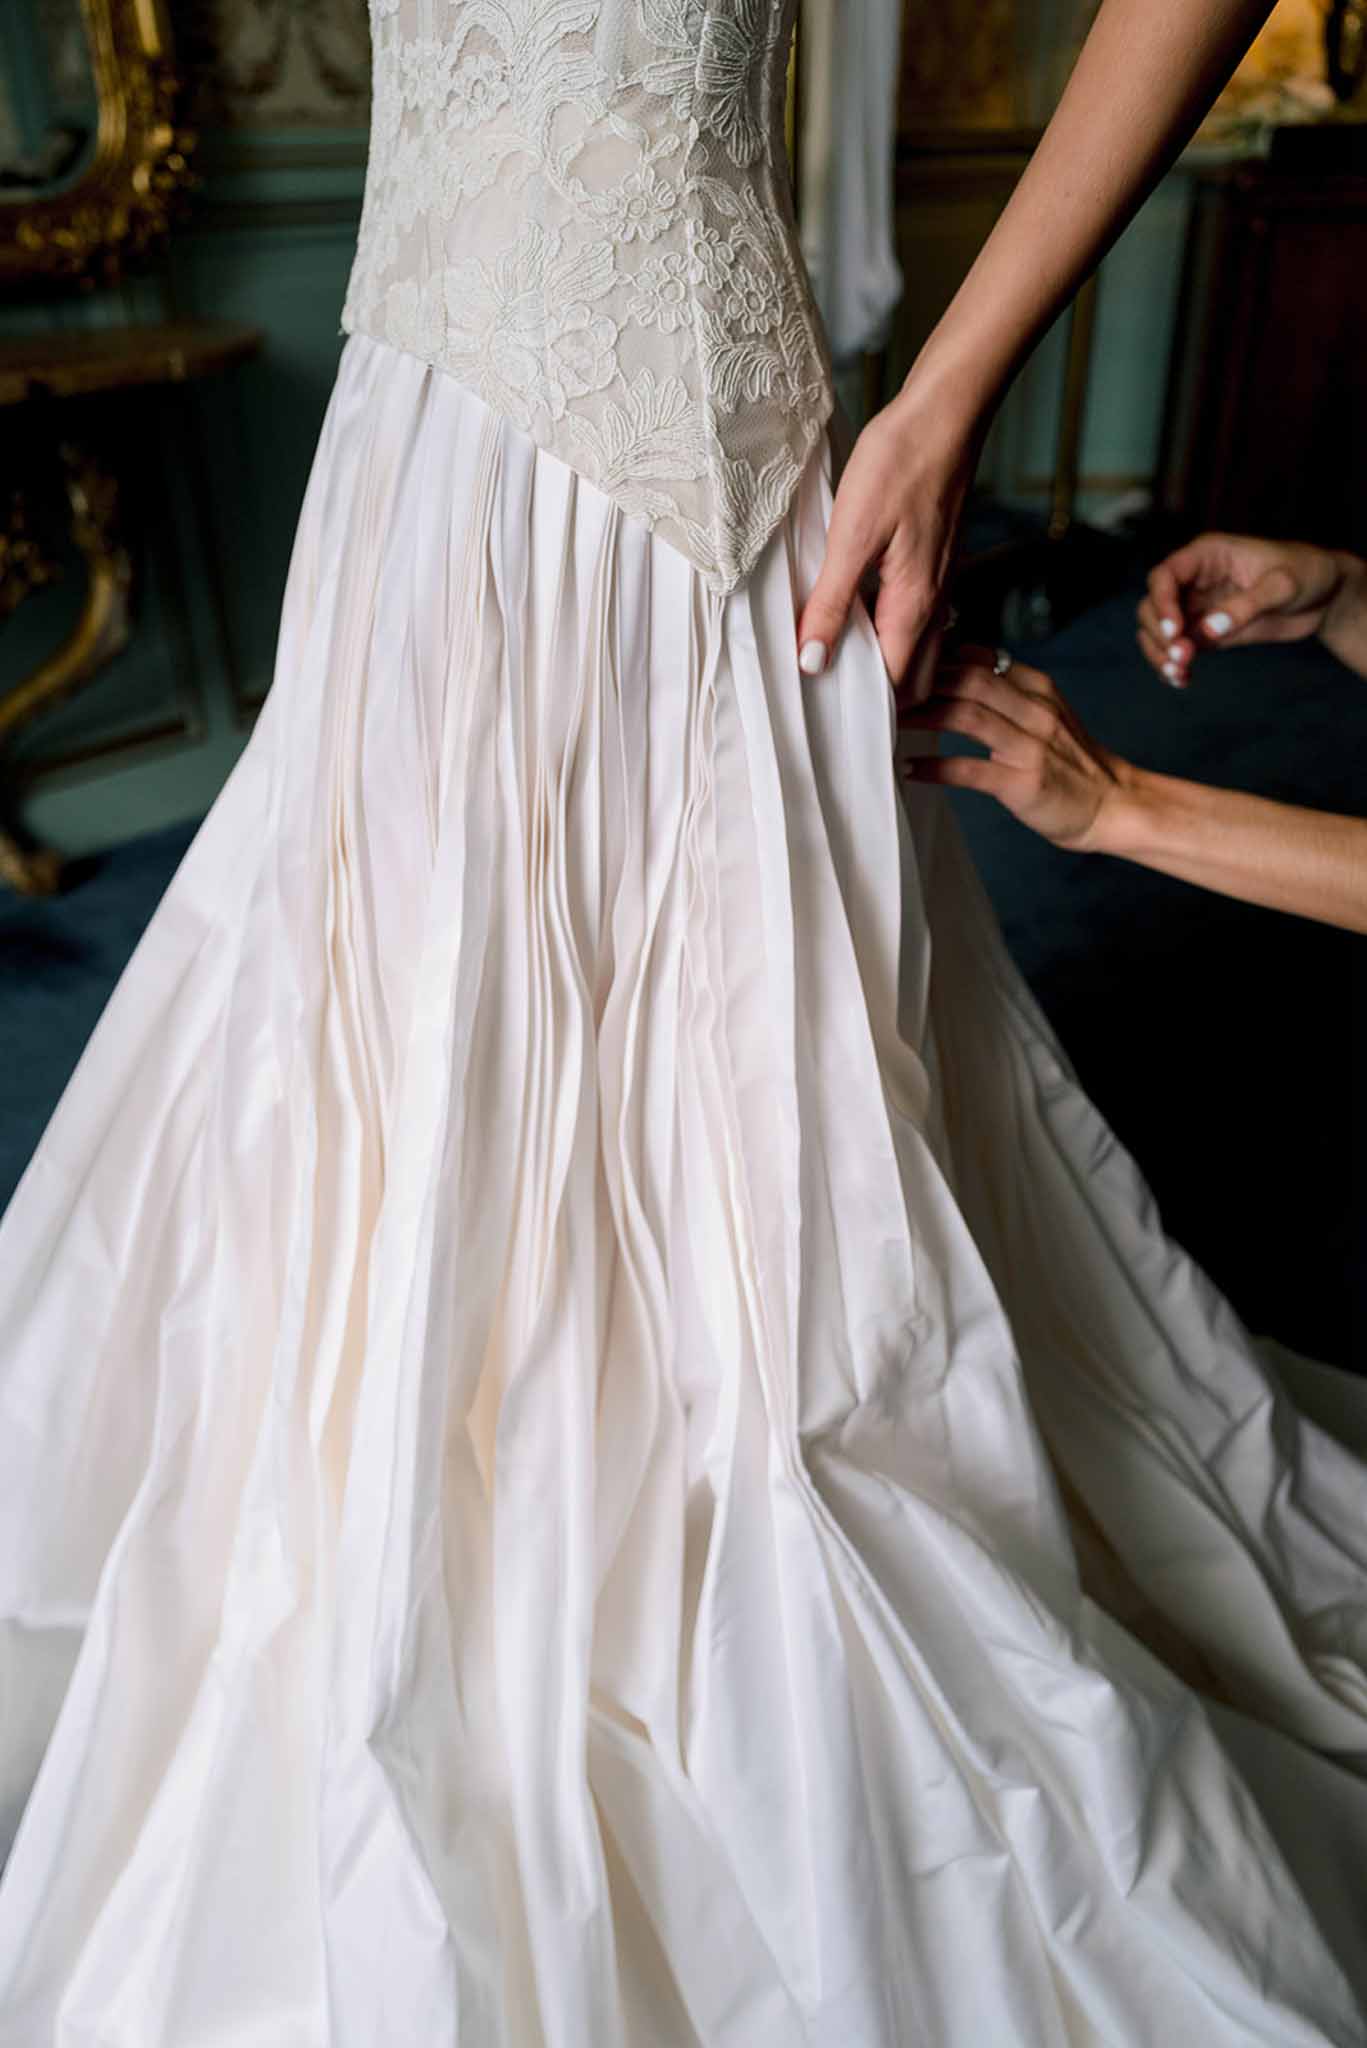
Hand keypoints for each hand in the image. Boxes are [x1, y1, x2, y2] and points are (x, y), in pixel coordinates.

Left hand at [795, 378, 981, 704]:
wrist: (945, 414)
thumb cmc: (900, 464)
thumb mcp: (852, 536)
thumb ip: (833, 603)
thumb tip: (813, 662)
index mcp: (915, 607)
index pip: (896, 687)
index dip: (865, 710)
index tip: (828, 719)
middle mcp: (935, 605)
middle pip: (914, 680)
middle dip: (882, 699)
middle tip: (832, 698)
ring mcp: (938, 585)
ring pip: (917, 651)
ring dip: (885, 665)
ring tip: (837, 662)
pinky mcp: (933, 565)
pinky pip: (916, 619)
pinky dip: (889, 633)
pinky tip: (856, 615)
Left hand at [899, 645, 1131, 851]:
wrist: (1113, 804)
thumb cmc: (1071, 762)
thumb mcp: (1045, 713)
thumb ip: (1008, 691)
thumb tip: (957, 665)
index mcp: (1037, 688)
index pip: (980, 659)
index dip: (937, 658)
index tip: (903, 664)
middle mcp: (1035, 710)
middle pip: (968, 680)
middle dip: (922, 682)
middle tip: (884, 691)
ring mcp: (1030, 746)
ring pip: (966, 716)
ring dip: (922, 717)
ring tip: (890, 722)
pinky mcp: (1023, 783)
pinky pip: (969, 770)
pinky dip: (935, 768)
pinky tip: (910, 768)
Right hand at [1138, 532, 1352, 687]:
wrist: (1324, 597)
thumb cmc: (1307, 574)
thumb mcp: (1283, 585)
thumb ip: (1246, 606)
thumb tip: (1207, 630)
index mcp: (1207, 556)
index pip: (1165, 576)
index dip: (1161, 603)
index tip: (1174, 631)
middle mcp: (1195, 580)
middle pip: (1151, 605)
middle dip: (1159, 634)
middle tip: (1182, 657)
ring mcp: (1197, 607)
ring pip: (1156, 630)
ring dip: (1159, 654)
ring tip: (1180, 673)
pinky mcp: (1203, 632)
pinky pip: (1175, 650)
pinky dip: (1171, 666)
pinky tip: (1182, 680)